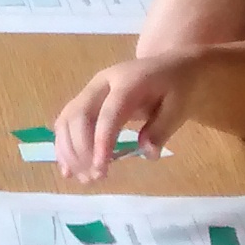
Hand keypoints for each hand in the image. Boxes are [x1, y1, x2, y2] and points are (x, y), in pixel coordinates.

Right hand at [55, 52, 203, 179]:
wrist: (170, 66)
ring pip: (67, 118)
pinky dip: (64, 146)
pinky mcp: (86, 101)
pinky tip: (68, 169)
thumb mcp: (180, 106)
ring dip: (69, 150)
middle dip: (81, 149)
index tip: (101, 168)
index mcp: (127, 81)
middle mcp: (102, 83)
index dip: (101, 141)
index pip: (108, 112)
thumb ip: (163, 129)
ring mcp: (91, 90)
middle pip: (80, 114)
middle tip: (94, 178)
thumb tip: (147, 153)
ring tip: (82, 178)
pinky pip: (67, 122)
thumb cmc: (177, 87)